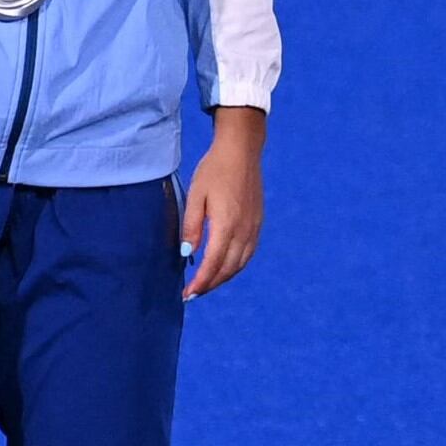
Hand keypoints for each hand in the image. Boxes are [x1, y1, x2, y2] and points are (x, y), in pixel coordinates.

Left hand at [180, 107, 266, 298]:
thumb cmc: (214, 170)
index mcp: (227, 224)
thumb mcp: (196, 195)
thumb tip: (188, 253)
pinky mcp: (257, 223)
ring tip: (206, 284)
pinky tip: (224, 267)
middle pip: (228, 268)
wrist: (241, 151)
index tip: (187, 293)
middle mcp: (244, 230)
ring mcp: (254, 227)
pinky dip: (235, 266)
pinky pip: (248, 253)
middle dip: (210, 284)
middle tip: (193, 294)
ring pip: (240, 264)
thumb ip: (192, 226)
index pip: (213, 263)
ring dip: (223, 278)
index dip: (201, 282)